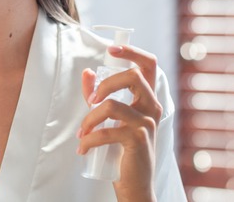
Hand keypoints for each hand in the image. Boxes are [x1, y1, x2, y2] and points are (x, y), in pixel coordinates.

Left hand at [78, 45, 162, 201]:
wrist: (134, 183)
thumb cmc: (122, 149)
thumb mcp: (109, 119)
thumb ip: (98, 95)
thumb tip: (86, 73)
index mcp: (147, 98)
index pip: (149, 65)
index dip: (132, 52)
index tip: (112, 49)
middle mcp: (152, 107)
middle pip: (133, 76)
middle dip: (106, 84)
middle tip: (91, 100)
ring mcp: (147, 123)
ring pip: (112, 105)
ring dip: (89, 119)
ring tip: (81, 133)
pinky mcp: (138, 140)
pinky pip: (107, 131)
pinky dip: (89, 140)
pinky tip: (83, 148)